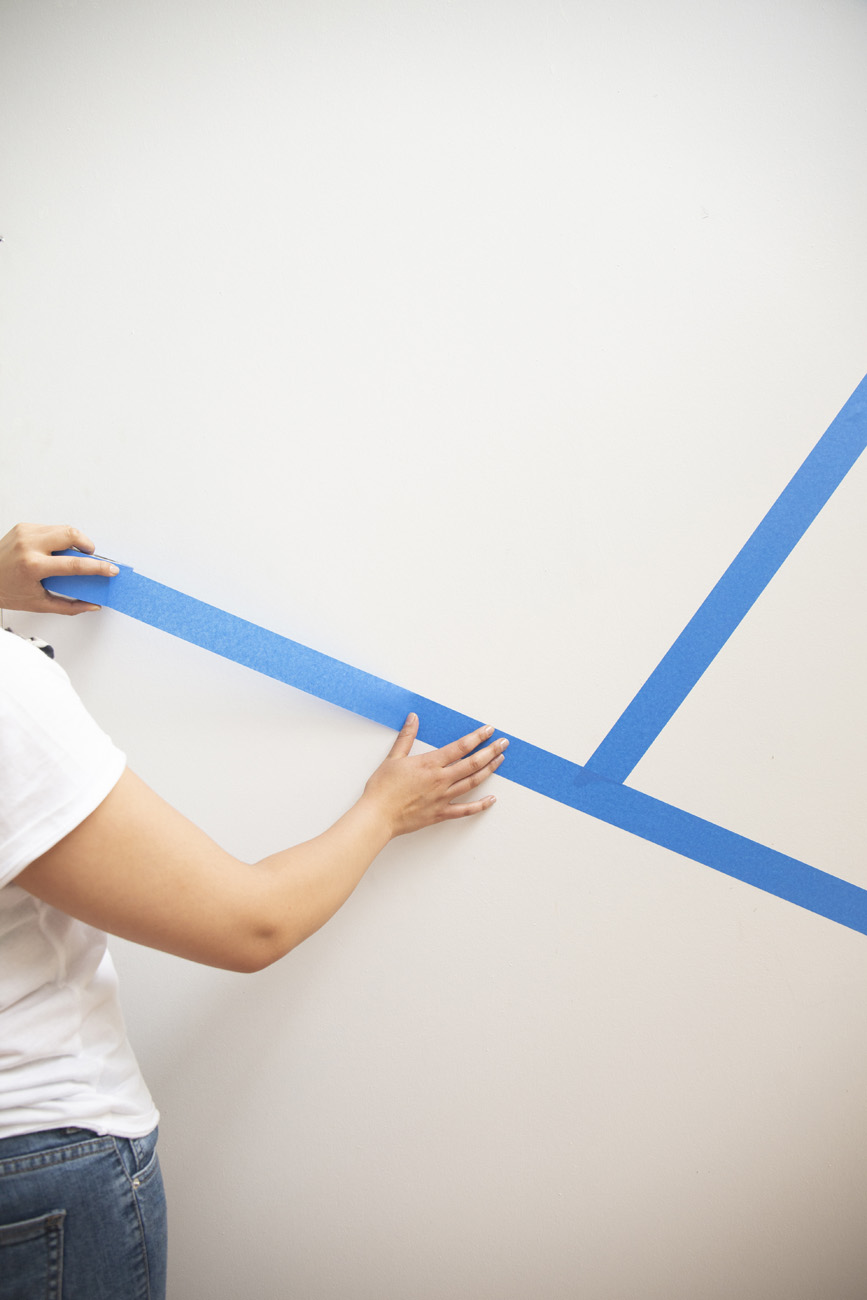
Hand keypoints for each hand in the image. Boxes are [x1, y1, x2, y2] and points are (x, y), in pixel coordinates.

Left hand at [0, 523, 118, 614]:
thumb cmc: (7, 591)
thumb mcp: (39, 604)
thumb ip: (70, 606)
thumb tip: (92, 605)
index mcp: (33, 566)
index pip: (75, 564)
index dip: (98, 567)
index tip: (111, 569)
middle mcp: (29, 545)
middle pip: (71, 535)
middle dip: (88, 545)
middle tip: (91, 556)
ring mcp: (25, 533)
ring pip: (63, 528)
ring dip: (74, 540)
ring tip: (73, 554)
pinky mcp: (23, 527)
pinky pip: (50, 528)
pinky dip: (58, 538)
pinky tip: (54, 550)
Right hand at [361, 714, 507, 837]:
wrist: (377, 816)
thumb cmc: (382, 788)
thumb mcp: (393, 758)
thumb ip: (406, 737)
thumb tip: (413, 718)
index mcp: (430, 764)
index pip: (460, 747)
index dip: (476, 737)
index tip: (489, 730)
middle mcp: (440, 780)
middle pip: (472, 763)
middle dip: (490, 752)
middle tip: (504, 743)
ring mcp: (443, 797)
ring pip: (472, 782)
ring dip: (488, 771)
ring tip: (500, 761)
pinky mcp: (441, 813)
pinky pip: (465, 809)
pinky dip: (480, 805)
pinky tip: (492, 799)